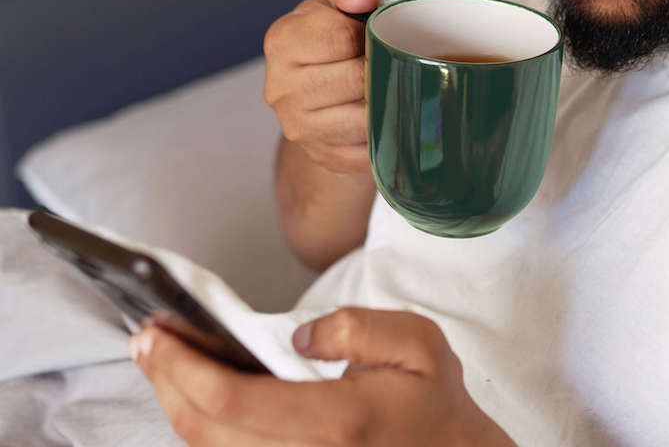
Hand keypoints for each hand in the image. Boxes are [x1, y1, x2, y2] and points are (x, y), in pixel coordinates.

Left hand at [130, 307, 514, 445]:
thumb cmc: (433, 401)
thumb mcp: (419, 343)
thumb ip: (359, 329)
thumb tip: (299, 335)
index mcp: (335, 423)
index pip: (234, 399)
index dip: (183, 365)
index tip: (157, 331)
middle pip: (205, 431)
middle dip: (164, 381)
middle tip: (144, 339)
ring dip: (174, 404)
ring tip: (160, 360)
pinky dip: (198, 426)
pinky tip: (192, 394)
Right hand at [264, 0, 385, 174]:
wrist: (322, 95)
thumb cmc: (336, 40)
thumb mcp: (340, 3)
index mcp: (282, 40)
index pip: (342, 36)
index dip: (369, 33)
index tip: (370, 35)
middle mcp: (280, 87)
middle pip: (358, 79)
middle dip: (381, 68)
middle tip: (385, 62)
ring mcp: (299, 128)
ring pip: (367, 117)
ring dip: (387, 101)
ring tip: (385, 87)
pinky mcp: (323, 157)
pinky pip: (372, 147)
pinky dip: (387, 132)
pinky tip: (382, 116)